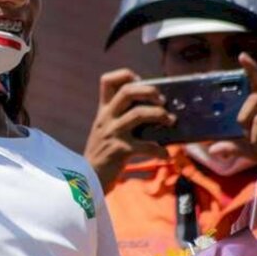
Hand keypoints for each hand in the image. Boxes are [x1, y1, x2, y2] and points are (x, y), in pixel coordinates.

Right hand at [84, 69, 173, 186]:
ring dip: (160, 116)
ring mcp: (113, 133)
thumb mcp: (106, 131)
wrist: (86, 179)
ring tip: (170, 121)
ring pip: (139, 114)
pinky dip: (159, 150)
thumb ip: (122, 119)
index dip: (126, 75)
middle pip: (127, 91)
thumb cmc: (103, 154)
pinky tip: (165, 154)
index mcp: (103, 111)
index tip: (140, 82)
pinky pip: (146, 146)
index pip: (107, 81)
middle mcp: (107, 118)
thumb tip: (155, 112)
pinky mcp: (120, 150)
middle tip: (162, 100)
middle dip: (149, 91)